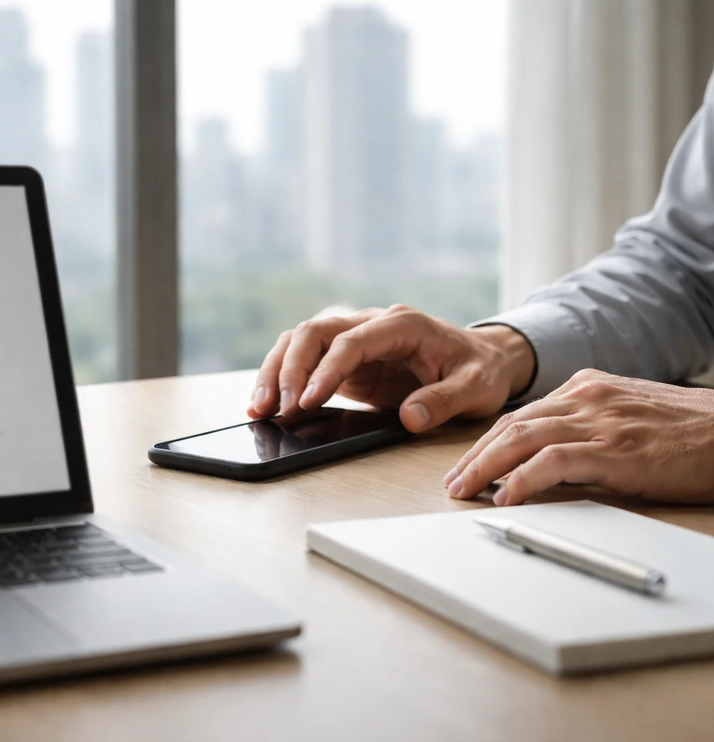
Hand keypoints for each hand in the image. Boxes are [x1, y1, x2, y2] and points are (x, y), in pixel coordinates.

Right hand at [247, 305, 535, 432]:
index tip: (309, 401)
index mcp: (401, 325)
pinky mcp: (345, 360)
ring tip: (259, 410)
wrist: (483, 360)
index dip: (325, 370)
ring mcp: (354, 339)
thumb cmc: (479, 371)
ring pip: (300, 342)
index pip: (350, 341)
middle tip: (278, 409)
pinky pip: (304, 361)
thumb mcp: (476, 388)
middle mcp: (371, 324)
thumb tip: (409, 417)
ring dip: (276, 372)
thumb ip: (444, 401)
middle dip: (289, 369)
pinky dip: (283, 379)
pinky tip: (269, 405)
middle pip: (313, 332)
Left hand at [445, 370, 713, 504]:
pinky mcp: (615, 450)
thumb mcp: (630, 416)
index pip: (521, 415)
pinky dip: (522, 480)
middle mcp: (586, 398)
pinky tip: (505, 496)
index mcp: (587, 388)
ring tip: (463, 490)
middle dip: (475, 455)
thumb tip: (551, 455)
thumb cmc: (691, 432)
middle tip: (452, 481)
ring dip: (484, 467)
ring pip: (521, 439)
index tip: (468, 464)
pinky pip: (553, 462)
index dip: (488, 442)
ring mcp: (599, 421)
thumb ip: (590, 425)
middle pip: (511, 425)